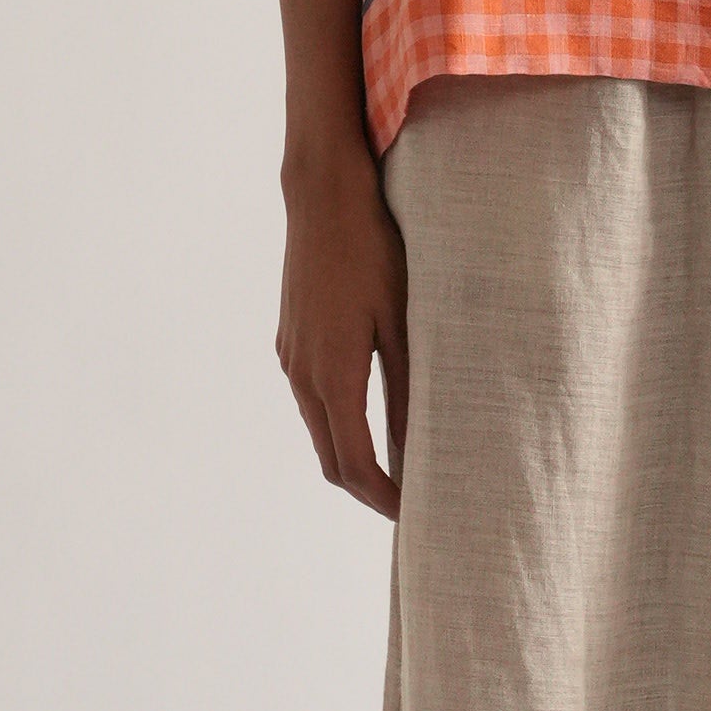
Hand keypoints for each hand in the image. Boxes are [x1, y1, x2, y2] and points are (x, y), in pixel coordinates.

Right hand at [278, 144, 409, 516]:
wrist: (323, 195)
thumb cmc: (374, 251)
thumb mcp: (404, 321)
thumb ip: (409, 389)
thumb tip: (421, 450)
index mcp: (332, 376)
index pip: (355, 465)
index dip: (384, 498)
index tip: (417, 514)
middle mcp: (301, 375)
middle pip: (330, 459)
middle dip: (368, 488)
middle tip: (412, 502)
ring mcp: (290, 357)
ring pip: (319, 430)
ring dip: (352, 456)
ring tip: (398, 466)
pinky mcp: (289, 340)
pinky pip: (311, 400)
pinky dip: (339, 423)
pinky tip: (371, 415)